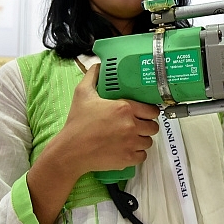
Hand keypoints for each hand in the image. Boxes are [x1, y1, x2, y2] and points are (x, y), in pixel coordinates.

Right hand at [50, 63, 159, 178]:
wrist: (71, 151)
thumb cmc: (77, 123)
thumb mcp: (82, 94)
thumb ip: (92, 76)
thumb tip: (98, 65)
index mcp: (124, 108)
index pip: (152, 110)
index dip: (149, 112)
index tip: (144, 113)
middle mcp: (131, 125)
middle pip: (153, 126)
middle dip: (146, 125)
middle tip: (137, 125)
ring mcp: (131, 143)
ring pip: (148, 141)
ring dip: (142, 139)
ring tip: (131, 137)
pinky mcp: (128, 158)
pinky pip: (143, 156)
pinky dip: (137, 153)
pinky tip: (128, 149)